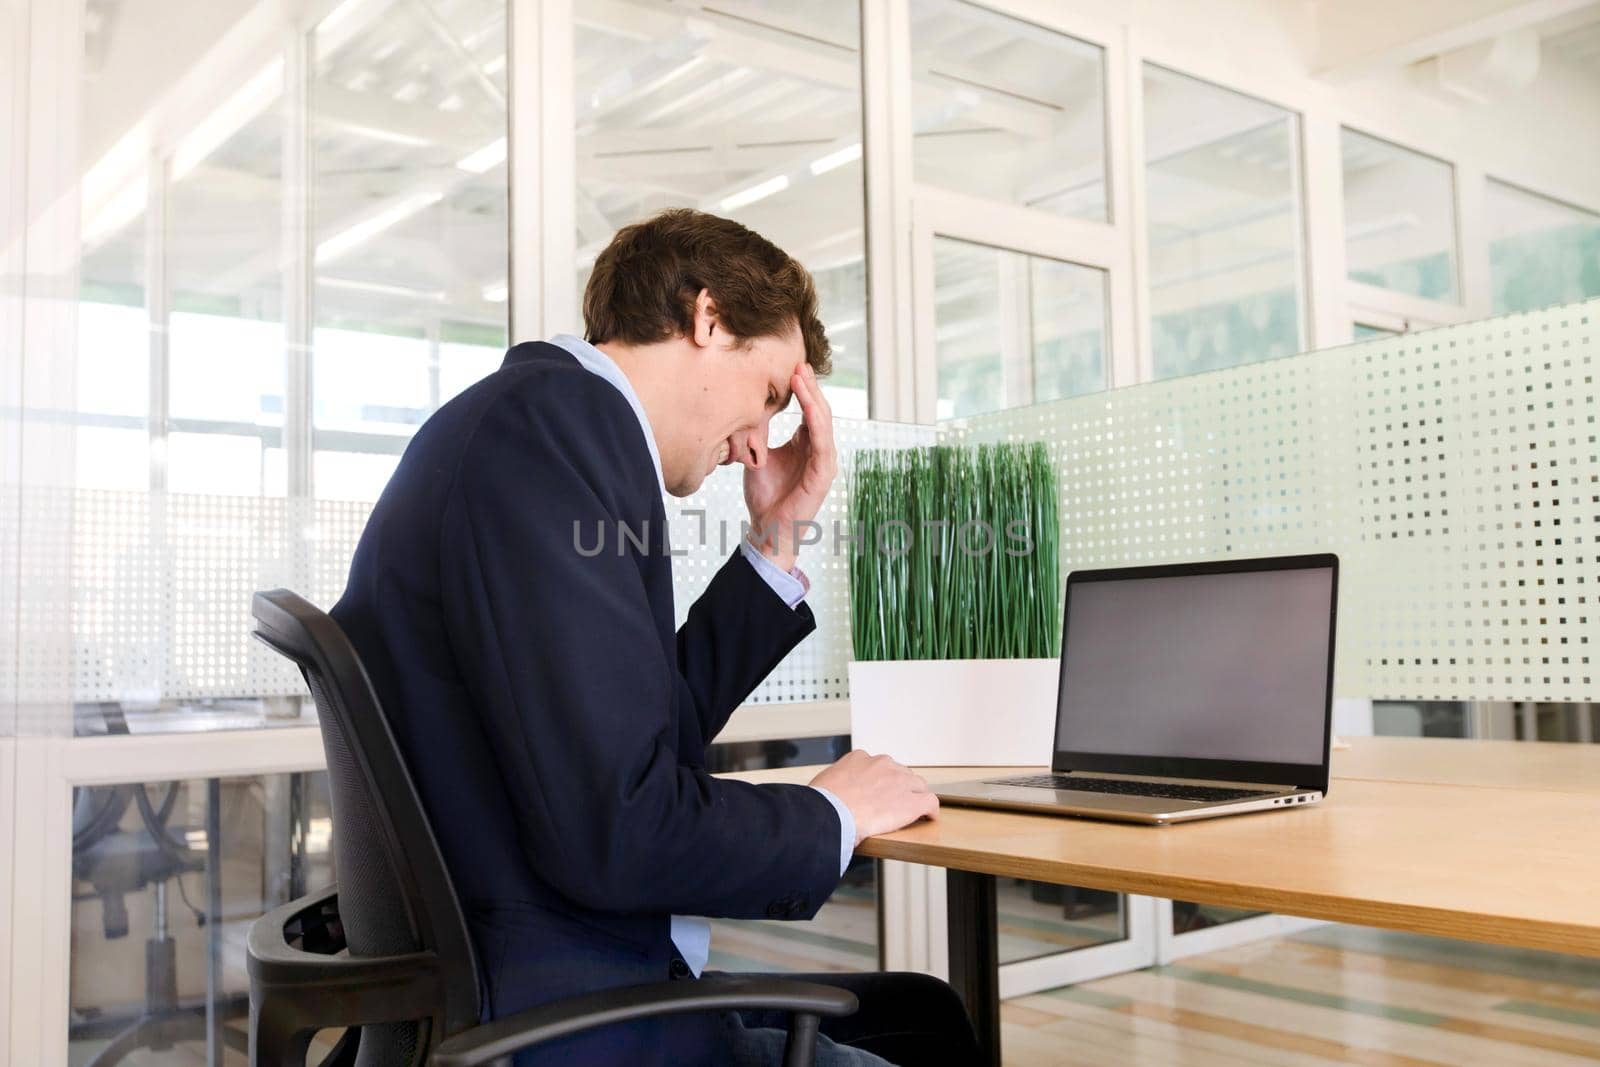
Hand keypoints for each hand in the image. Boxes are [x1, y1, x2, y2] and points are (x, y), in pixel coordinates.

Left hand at [743, 362, 836, 571]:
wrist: (767, 528)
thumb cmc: (765, 496)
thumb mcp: (757, 457)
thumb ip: (757, 435)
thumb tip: (743, 410)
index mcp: (806, 444)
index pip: (809, 409)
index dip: (802, 388)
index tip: (792, 366)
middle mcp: (818, 450)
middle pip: (819, 410)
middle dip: (809, 386)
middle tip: (799, 363)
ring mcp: (824, 462)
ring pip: (823, 422)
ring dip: (813, 398)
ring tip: (802, 377)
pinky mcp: (823, 475)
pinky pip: (822, 443)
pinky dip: (815, 422)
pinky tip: (807, 405)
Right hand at [809, 750, 937, 845]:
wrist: (831, 814)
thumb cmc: (822, 802)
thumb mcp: (824, 782)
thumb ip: (836, 783)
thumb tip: (831, 793)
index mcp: (860, 758)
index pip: (878, 766)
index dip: (880, 781)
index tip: (877, 792)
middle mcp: (883, 764)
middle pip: (900, 773)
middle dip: (898, 787)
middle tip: (893, 803)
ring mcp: (899, 782)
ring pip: (917, 786)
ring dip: (914, 797)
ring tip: (912, 811)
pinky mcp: (911, 801)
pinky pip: (930, 802)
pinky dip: (930, 810)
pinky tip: (928, 818)